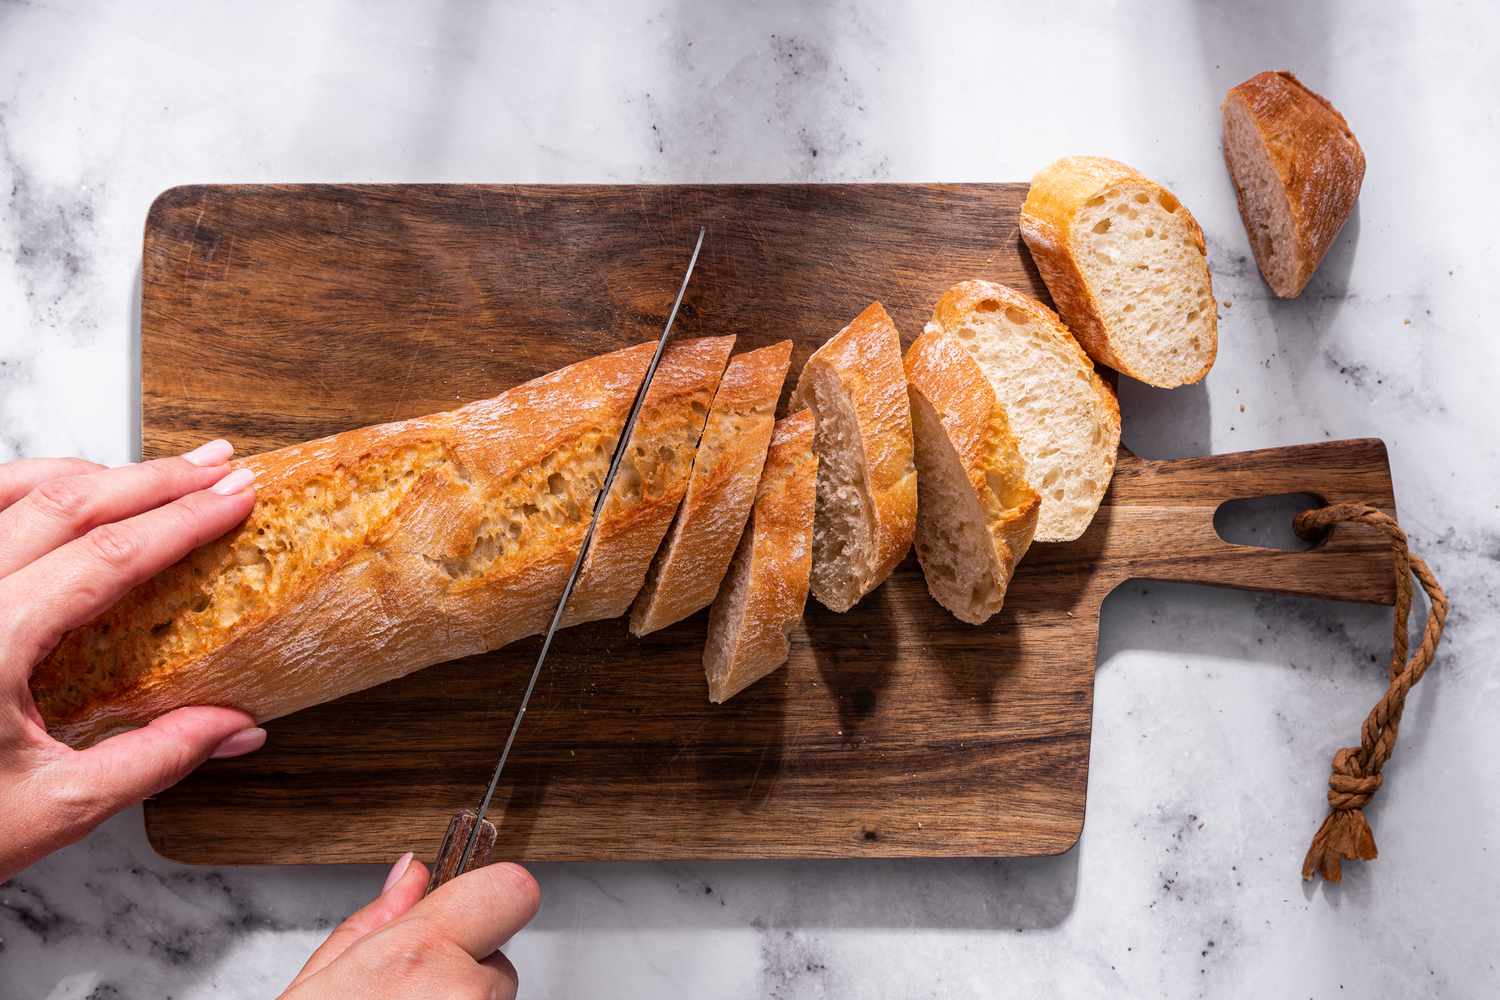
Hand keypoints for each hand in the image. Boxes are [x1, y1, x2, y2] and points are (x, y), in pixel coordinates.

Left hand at [0, 441, 264, 880]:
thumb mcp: (57, 807)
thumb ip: (155, 757)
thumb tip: (237, 728)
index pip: (108, 555)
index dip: (182, 519)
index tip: (237, 497)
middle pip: (65, 502)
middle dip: (154, 477)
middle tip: (220, 467)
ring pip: (10, 488)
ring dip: (93, 473)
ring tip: (157, 473)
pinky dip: (27, 488)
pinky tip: (65, 493)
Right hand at [283, 855, 539, 998]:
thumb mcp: (317, 984)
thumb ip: (372, 923)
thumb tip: (414, 874)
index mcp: (416, 958)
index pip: (511, 888)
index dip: (489, 894)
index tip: (471, 903)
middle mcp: (463, 993)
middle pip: (497, 955)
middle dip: (463, 964)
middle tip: (409, 989)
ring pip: (493, 996)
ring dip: (462, 999)